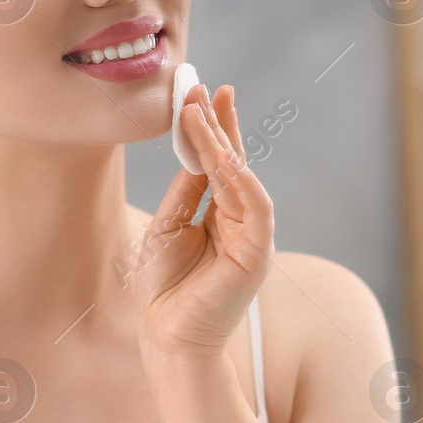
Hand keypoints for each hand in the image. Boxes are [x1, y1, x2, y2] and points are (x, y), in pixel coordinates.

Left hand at [136, 82, 274, 361]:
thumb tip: (196, 149)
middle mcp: (241, 220)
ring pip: (242, 178)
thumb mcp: (168, 226)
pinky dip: (241, 179)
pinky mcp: (258, 254)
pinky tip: (224, 155)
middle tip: (203, 87)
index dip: (211, 127)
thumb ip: (186, 190)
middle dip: (219, 123)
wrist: (167, 336)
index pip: (219, 162)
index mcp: (220, 214)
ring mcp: (252, 236)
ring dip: (222, 142)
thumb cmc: (165, 288)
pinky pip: (256, 208)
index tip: (198, 92)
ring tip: (201, 112)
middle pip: (233, 162)